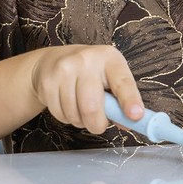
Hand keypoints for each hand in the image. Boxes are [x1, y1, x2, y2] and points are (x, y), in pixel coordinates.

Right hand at [27, 44, 144, 135]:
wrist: (53, 61)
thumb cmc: (90, 73)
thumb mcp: (110, 78)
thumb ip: (122, 100)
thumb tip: (129, 122)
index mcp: (109, 59)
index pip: (122, 82)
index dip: (129, 100)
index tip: (135, 116)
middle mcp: (86, 60)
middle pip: (92, 106)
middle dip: (97, 125)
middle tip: (98, 125)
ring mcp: (64, 69)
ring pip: (74, 114)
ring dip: (80, 122)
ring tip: (81, 110)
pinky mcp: (47, 82)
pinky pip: (59, 114)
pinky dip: (66, 118)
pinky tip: (68, 106)